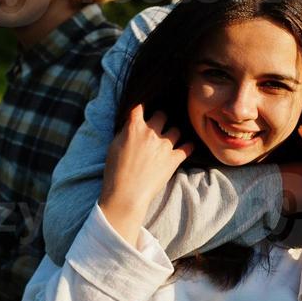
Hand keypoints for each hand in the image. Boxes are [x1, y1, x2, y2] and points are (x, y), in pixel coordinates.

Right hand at [98, 104, 193, 245]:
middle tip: (158, 126)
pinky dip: (188, 146)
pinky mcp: (174, 159)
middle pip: (162, 114)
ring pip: (176, 130)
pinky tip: (188, 146)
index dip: (142, 106)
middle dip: (160, 118)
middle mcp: (151, 132)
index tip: (144, 109)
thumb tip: (130, 125)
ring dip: (173, 134)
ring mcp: (165, 145)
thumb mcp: (113, 147)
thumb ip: (124, 132)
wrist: (126, 194)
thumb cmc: (115, 172)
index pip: (139, 106)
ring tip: (170, 139)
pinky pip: (188, 147)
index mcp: (134, 128)